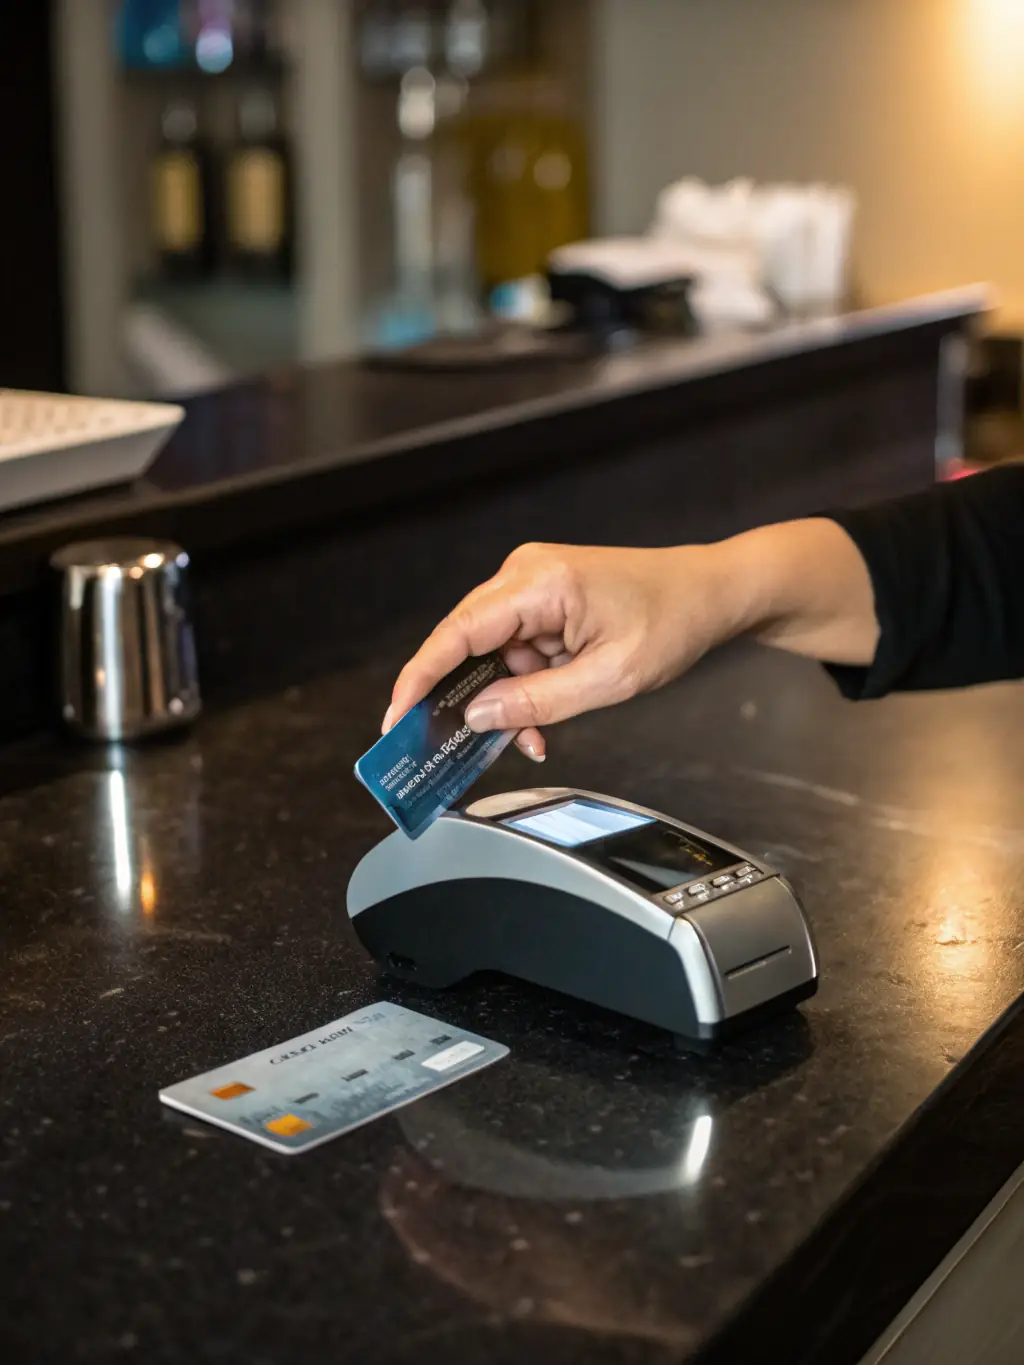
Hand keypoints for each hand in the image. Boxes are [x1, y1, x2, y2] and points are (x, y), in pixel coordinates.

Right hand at [384, 541, 739, 759]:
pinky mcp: (545, 602)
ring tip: (530, 738)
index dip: (420, 677)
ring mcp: (534, 587)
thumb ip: (538, 701)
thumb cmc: (672, 621)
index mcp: (539, 583)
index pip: (458, 632)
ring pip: (492, 655)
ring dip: (505, 700)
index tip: (397, 717)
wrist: (712, 593)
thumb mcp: (608, 678)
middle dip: (462, 699)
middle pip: (466, 643)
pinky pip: (516, 652)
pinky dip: (524, 688)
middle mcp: (525, 576)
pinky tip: (541, 719)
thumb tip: (477, 716)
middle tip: (445, 746)